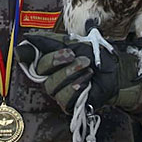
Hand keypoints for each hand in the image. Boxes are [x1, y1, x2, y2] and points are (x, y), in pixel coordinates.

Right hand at [17, 33, 141, 112]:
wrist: (115, 72)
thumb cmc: (96, 57)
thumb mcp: (74, 43)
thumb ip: (51, 41)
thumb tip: (29, 37)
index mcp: (49, 61)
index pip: (30, 58)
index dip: (26, 54)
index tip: (26, 49)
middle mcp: (50, 76)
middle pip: (41, 71)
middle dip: (57, 60)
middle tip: (72, 54)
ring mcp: (58, 92)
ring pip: (52, 85)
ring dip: (72, 72)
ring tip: (87, 66)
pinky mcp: (68, 104)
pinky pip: (64, 97)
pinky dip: (77, 86)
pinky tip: (87, 80)